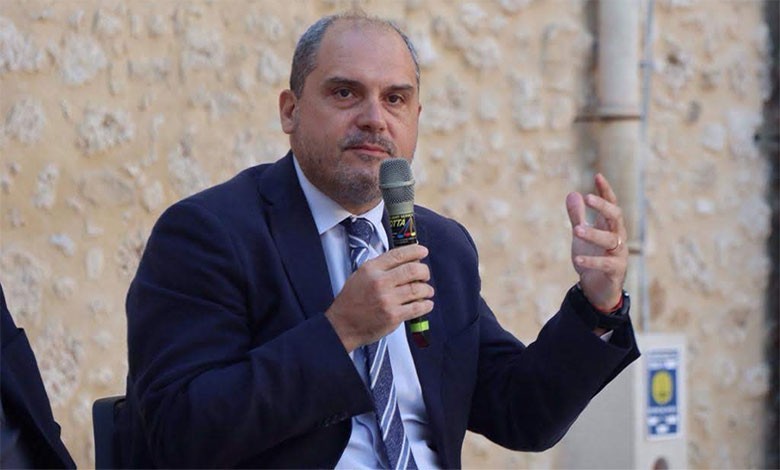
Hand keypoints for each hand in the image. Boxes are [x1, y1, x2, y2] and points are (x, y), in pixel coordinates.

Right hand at [325, 244, 433, 351]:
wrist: (342, 325)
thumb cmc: (351, 302)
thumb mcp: (360, 275)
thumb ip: (381, 267)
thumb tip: (405, 261)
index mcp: (371, 270)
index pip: (399, 254)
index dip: (415, 251)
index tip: (422, 252)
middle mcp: (380, 283)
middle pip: (413, 270)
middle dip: (424, 271)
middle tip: (425, 274)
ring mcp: (387, 300)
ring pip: (418, 289)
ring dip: (427, 289)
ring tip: (426, 290)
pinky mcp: (393, 316)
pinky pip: (417, 307)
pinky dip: (426, 305)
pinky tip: (426, 304)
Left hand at [565, 173, 626, 310]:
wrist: (597, 289)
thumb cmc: (592, 258)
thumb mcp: (581, 236)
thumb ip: (577, 216)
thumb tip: (572, 193)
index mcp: (610, 226)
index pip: (611, 204)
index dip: (605, 191)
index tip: (597, 176)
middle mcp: (618, 237)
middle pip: (616, 216)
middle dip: (603, 206)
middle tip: (587, 197)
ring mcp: (619, 254)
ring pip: (611, 239)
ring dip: (593, 233)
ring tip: (575, 230)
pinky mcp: (616, 271)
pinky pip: (606, 263)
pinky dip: (591, 261)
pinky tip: (577, 259)